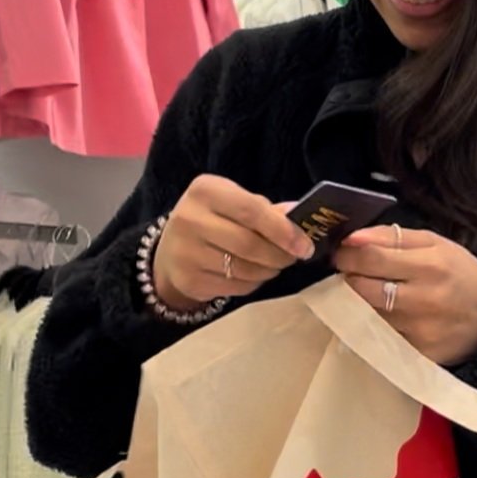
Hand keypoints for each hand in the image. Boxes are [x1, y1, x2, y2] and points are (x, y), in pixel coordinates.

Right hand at [153, 176, 313, 311]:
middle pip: (249, 244)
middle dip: (279, 255)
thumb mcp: (234, 203)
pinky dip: (253, 282)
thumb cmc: (212, 220)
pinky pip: (235, 286)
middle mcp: (190, 219)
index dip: (283, 230)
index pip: (252, 211)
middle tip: (293, 257)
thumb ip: (266, 210)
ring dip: (269, 270)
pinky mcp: (189, 280)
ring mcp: (186, 252)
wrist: (171, 250)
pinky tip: (254, 274)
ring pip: (244, 269)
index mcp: (206, 191)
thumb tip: (299, 215)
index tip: (305, 245)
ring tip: (274, 264)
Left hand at [335, 228, 476, 365]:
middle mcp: (422, 300)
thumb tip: (352, 238)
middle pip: (361, 289)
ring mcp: (418, 332)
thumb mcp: (435, 243)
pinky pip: (380, 337)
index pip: (370, 258)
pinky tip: (387, 317)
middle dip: (350, 279)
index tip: (343, 255)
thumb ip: (392, 236)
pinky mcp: (416, 354)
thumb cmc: (461, 274)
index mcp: (429, 266)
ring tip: (373, 295)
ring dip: (361, 303)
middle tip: (354, 274)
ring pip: (366, 315)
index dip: (348, 255)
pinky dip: (375, 325)